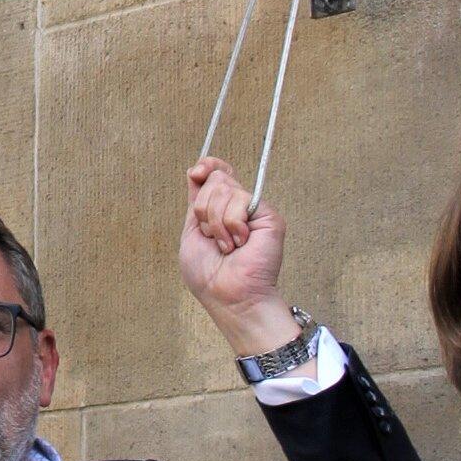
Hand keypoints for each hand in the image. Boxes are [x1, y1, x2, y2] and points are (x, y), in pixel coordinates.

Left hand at [179, 157, 300, 356]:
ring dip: (216, 224)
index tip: (197, 171)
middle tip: (213, 238)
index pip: (216, 171)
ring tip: (227, 246)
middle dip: (203, 210)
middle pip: (215, 178)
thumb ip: (195, 200)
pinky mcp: (268, 216)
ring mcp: (253, 210)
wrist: (227, 294)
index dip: (207, 165)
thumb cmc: (208, 274)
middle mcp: (238, 206)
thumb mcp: (191, 232)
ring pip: (225, 189)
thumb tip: (196, 169)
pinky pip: (240, 202)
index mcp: (219, 208)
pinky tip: (240, 244)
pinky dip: (231, 226)